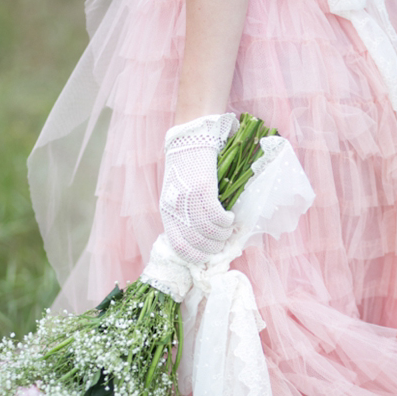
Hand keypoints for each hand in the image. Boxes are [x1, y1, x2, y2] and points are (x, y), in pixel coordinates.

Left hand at [160, 113, 236, 264]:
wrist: (189, 140)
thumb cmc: (185, 168)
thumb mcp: (177, 195)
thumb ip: (184, 214)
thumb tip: (201, 238)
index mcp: (166, 211)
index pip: (178, 246)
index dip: (194, 255)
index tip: (206, 254)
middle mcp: (176, 208)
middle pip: (196, 242)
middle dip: (212, 248)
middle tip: (222, 243)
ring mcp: (189, 200)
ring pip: (209, 231)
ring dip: (222, 235)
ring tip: (228, 229)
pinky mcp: (203, 189)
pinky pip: (218, 217)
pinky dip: (227, 221)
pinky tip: (230, 217)